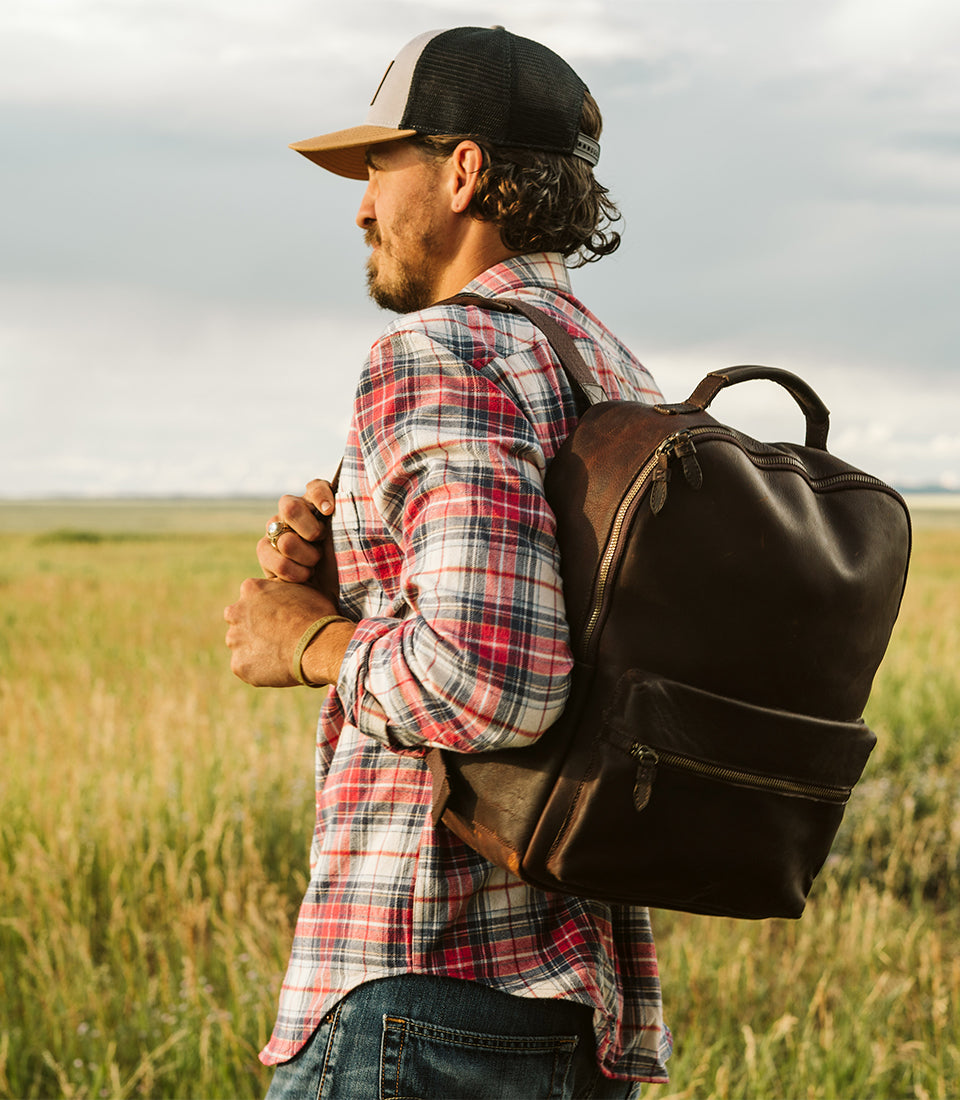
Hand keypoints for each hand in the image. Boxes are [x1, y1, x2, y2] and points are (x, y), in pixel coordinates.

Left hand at [224, 577, 337, 686]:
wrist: (319, 646)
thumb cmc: (317, 615)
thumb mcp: (303, 587)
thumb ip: (283, 587)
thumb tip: (283, 588)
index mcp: (250, 588)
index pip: (251, 597)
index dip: (266, 608)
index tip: (280, 618)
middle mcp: (235, 612)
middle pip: (239, 621)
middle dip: (253, 628)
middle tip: (277, 637)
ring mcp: (235, 639)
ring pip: (241, 645)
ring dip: (255, 649)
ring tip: (281, 654)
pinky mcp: (238, 664)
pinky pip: (246, 668)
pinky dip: (259, 670)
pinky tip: (279, 667)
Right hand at [259, 479, 338, 599]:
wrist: (330, 591)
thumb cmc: (344, 562)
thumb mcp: (353, 541)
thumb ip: (349, 519)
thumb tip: (342, 507)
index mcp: (317, 503)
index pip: (316, 487)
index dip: (321, 496)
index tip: (330, 512)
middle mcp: (293, 511)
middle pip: (290, 507)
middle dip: (310, 530)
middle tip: (320, 542)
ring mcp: (276, 529)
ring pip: (286, 540)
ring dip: (307, 557)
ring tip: (315, 564)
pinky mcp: (265, 550)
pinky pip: (275, 560)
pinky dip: (295, 573)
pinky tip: (305, 575)